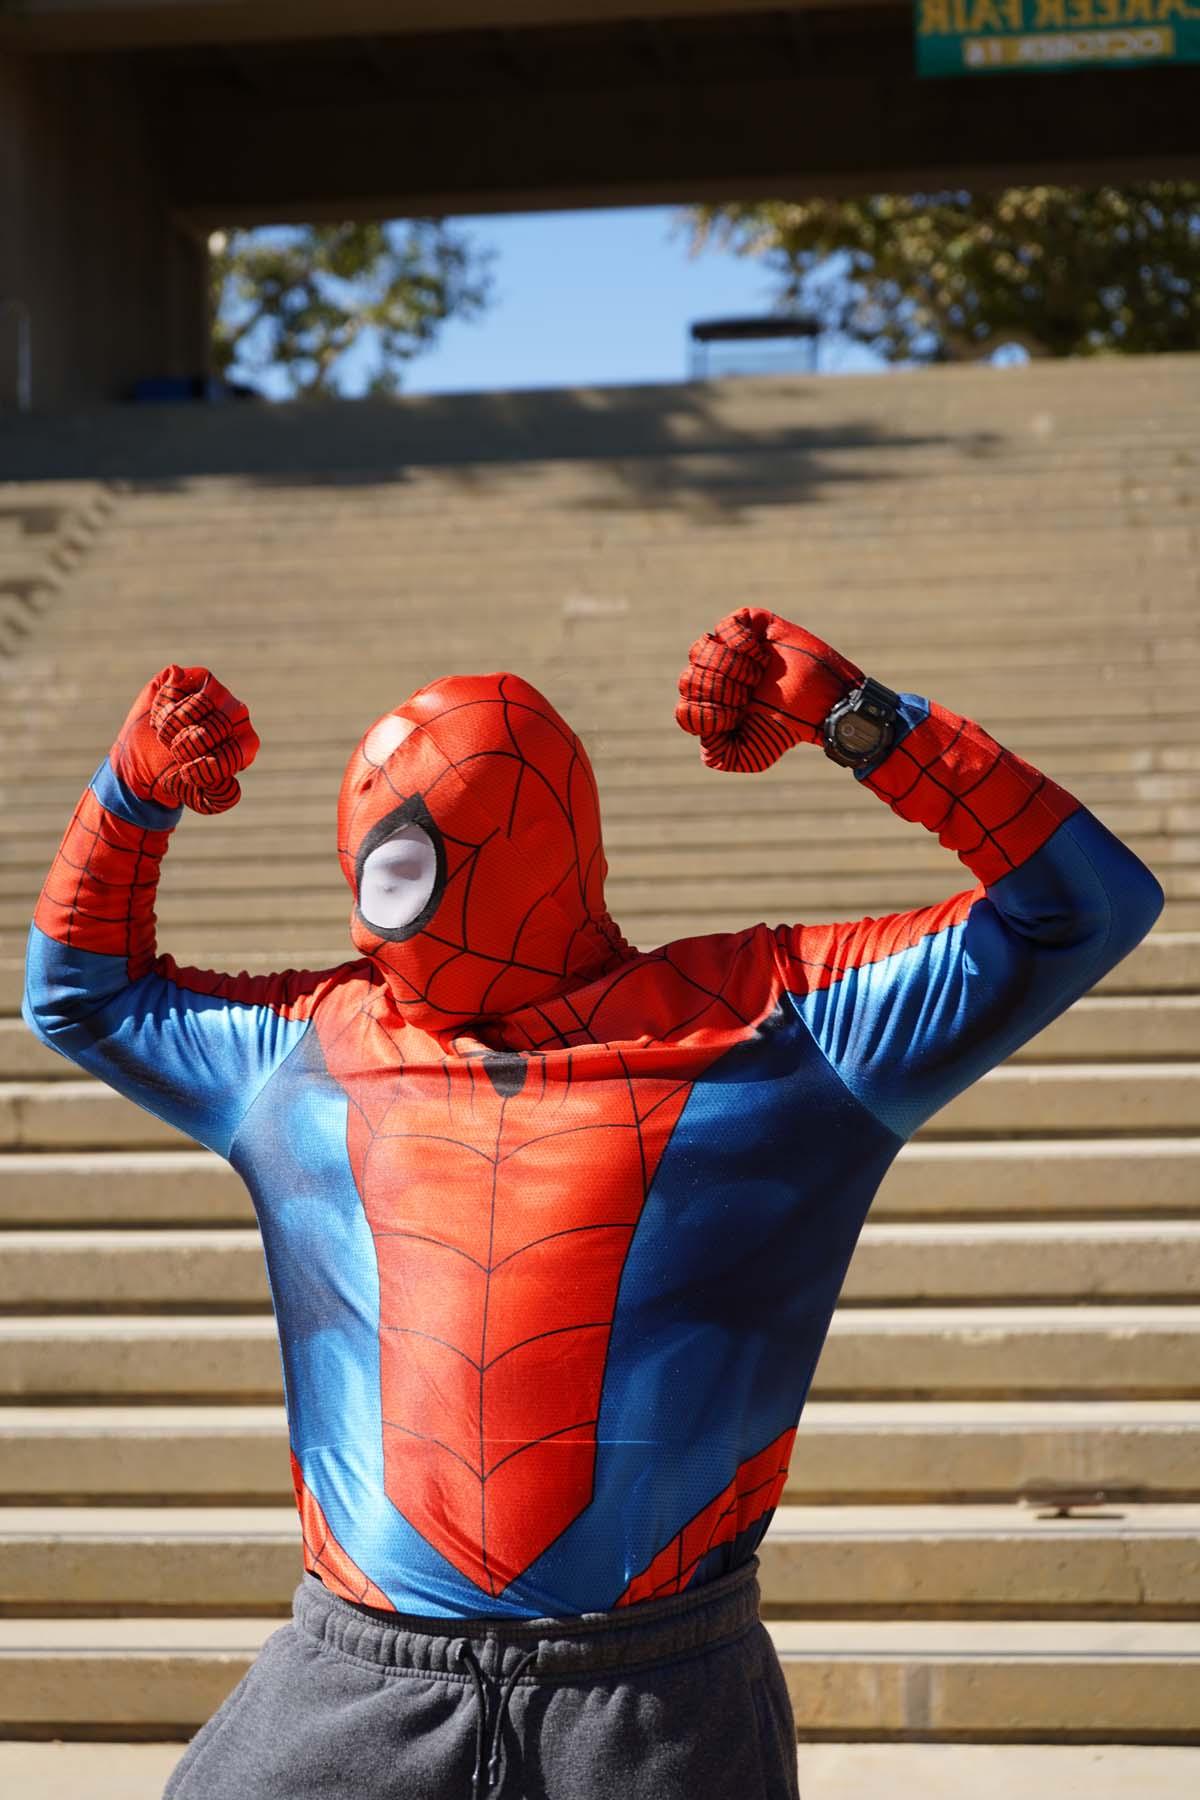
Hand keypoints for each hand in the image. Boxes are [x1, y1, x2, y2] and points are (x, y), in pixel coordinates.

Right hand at [113, 665, 259, 814]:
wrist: (145, 762)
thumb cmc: (179, 777)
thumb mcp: (202, 798)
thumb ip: (221, 797)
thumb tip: (232, 782)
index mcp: (246, 742)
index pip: (233, 752)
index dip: (204, 766)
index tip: (186, 772)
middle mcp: (237, 714)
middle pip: (214, 728)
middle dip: (184, 747)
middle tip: (174, 753)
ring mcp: (216, 692)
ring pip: (198, 704)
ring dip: (172, 726)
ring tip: (165, 736)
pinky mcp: (189, 677)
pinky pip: (177, 685)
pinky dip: (162, 705)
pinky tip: (159, 716)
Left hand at [675, 608, 862, 771]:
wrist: (823, 701)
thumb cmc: (789, 726)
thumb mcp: (752, 755)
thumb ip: (718, 755)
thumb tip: (696, 727)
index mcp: (713, 706)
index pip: (685, 710)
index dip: (707, 713)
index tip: (735, 715)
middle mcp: (716, 677)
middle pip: (688, 679)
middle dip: (721, 690)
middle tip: (749, 694)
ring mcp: (729, 648)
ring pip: (701, 650)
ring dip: (732, 667)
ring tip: (757, 674)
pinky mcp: (747, 624)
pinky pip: (724, 628)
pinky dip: (742, 644)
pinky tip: (760, 654)